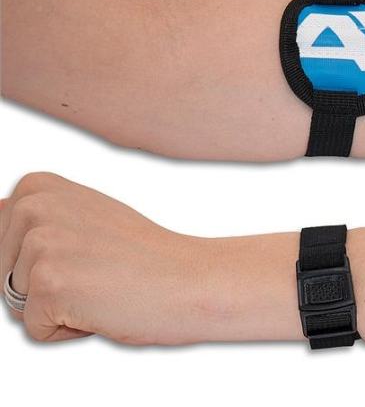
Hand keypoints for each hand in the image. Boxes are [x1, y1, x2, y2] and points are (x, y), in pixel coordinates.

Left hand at [0, 173, 298, 344]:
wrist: (191, 279)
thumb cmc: (145, 258)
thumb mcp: (83, 217)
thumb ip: (37, 220)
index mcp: (37, 186)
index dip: (37, 263)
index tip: (82, 255)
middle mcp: (32, 207)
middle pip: (0, 274)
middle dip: (41, 287)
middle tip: (95, 271)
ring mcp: (40, 243)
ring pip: (15, 304)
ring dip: (57, 307)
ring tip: (101, 286)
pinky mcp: (49, 283)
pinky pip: (35, 330)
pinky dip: (69, 331)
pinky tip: (104, 305)